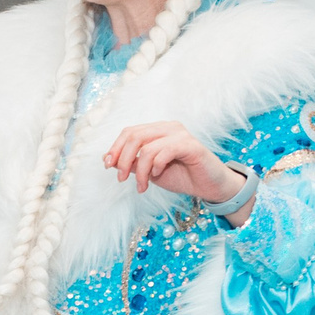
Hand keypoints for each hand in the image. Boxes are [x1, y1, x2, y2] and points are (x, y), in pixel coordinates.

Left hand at [103, 122, 249, 214]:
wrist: (207, 186)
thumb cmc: (180, 176)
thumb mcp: (149, 171)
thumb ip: (131, 163)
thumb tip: (107, 158)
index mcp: (157, 130)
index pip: (129, 132)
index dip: (115, 148)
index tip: (107, 166)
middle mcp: (169, 128)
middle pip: (134, 136)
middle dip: (123, 160)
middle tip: (121, 178)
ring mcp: (180, 134)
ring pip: (147, 148)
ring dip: (140, 171)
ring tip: (142, 186)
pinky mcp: (191, 145)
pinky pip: (164, 152)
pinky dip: (156, 166)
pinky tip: (158, 175)